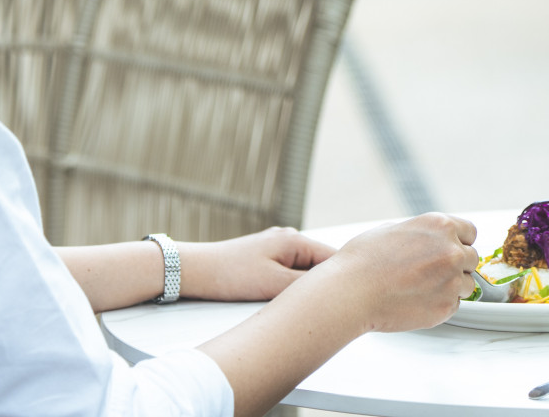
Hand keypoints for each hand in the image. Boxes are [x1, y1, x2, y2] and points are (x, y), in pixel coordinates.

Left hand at [179, 227, 336, 301]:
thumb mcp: (274, 285)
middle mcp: (288, 239)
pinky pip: (289, 272)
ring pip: (303, 270)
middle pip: (320, 264)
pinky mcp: (264, 259)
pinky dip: (292, 285)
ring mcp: (275, 248)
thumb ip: (306, 286)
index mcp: (295, 240)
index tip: (354, 298)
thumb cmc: (231, 275)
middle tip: (331, 308)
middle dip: (324, 285)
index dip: (344, 279)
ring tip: (308, 306)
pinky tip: (288, 300)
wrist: (195, 270)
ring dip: (306, 287)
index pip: (333, 259)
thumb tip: (332, 290)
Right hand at [310, 213, 478, 332]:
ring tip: (421, 288)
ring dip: (451, 287)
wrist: (351, 292)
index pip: (471, 232)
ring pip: (466, 284)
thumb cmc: (364, 261)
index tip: (452, 250)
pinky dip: (441, 305)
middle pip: (471, 259)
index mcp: (440, 226)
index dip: (460, 242)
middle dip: (456, 266)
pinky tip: (417, 300)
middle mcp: (451, 250)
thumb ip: (422, 234)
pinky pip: (454, 305)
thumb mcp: (394, 230)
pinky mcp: (446, 307)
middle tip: (432, 273)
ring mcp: (452, 280)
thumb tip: (431, 239)